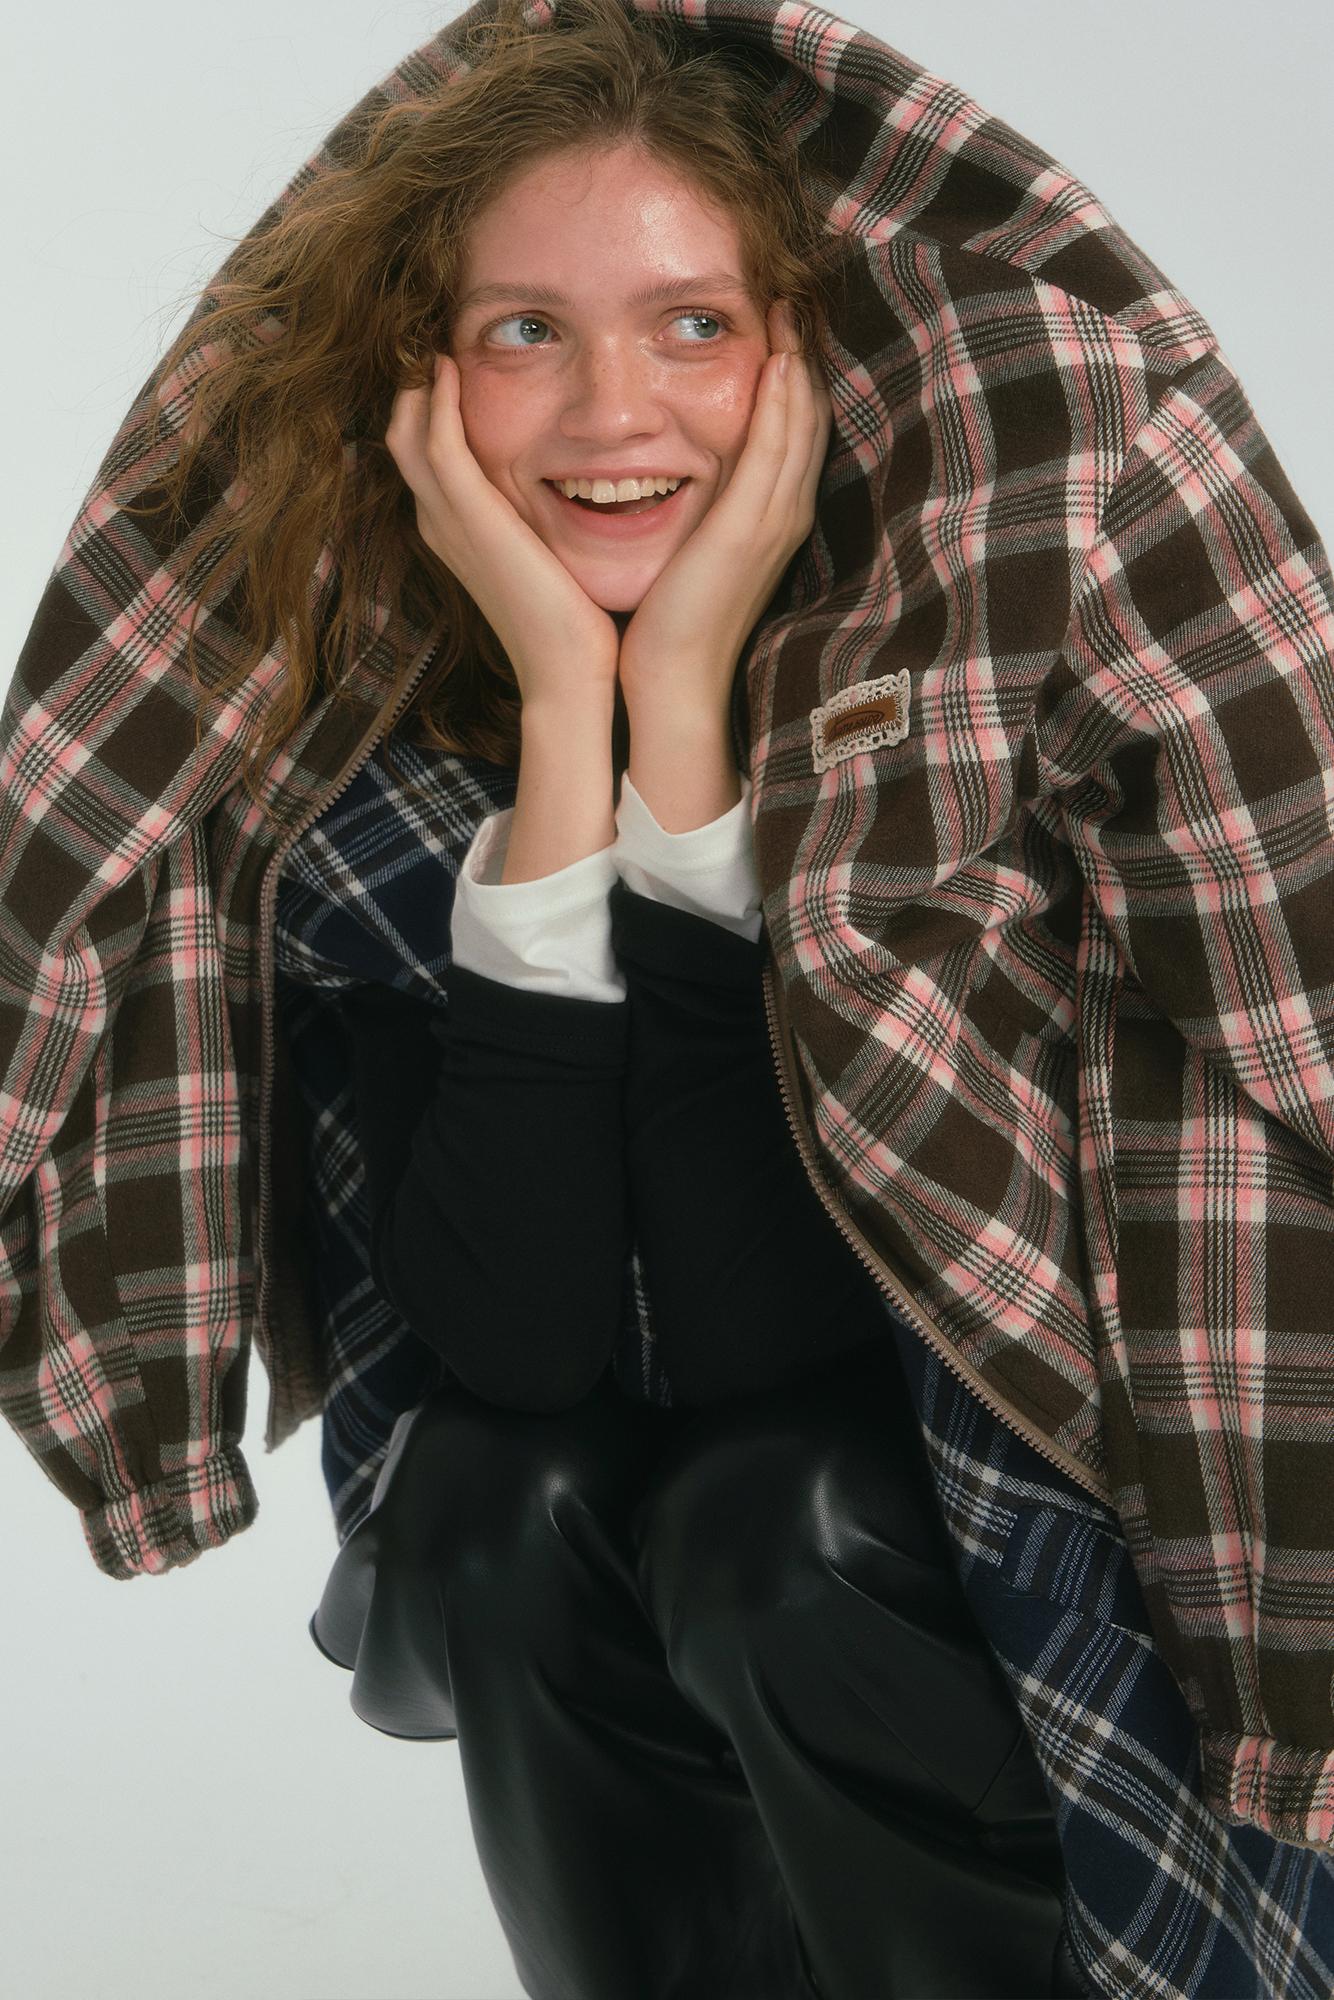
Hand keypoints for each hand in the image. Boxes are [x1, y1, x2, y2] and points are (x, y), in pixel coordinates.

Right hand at [385, 355, 621, 709]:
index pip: (427, 452)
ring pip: (409, 430)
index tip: (462, 358)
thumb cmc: (574, 626)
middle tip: (444, 333)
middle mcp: (441, 523)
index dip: (435, 404)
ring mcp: (448, 521)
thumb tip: (576, 486)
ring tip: (441, 333)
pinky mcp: (469, 518)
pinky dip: (440, 399)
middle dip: (419, 383)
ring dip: (423, 379)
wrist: (570, 673)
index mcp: (458, 532)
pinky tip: (453, 364)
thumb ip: (543, 521)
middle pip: (404, 433)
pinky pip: (438, 440)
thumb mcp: (548, 560)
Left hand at [616, 300, 832, 715]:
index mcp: (772, 519)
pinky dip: (780, 404)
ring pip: (800, 426)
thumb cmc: (668, 624)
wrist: (669, 683)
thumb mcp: (692, 551)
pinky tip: (776, 361)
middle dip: (802, 356)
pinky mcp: (749, 530)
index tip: (777, 327)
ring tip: (787, 309)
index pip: (794, 432)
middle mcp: (785, 515)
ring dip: (796, 363)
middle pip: (809, 418)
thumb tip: (679, 473)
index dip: (792, 377)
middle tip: (791, 298)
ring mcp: (773, 522)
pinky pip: (774, 453)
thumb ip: (697, 509)